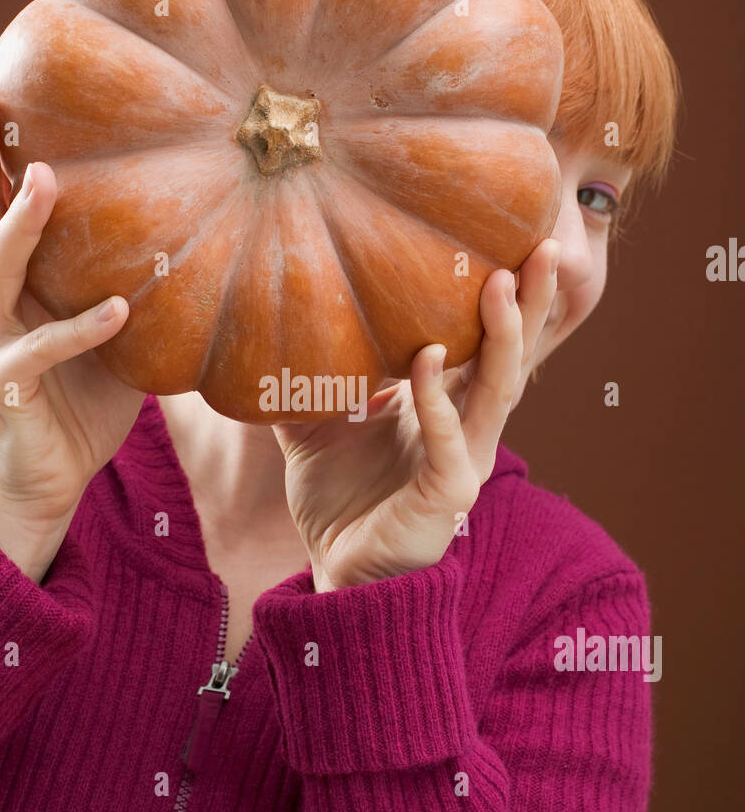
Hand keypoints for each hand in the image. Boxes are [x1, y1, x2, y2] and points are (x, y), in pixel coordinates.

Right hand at [0, 91, 142, 577]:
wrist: (50, 483)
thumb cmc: (82, 407)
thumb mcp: (115, 342)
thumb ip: (132, 294)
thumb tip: (204, 250)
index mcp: (15, 290)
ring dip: (21, 224)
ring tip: (43, 177)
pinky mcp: (6, 386)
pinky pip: (45, 348)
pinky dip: (81, 327)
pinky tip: (119, 309)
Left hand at [271, 239, 561, 590]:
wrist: (337, 572)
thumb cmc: (338, 501)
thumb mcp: (312, 426)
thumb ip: (305, 379)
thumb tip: (266, 325)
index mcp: (445, 406)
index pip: (484, 342)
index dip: (506, 297)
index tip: (512, 239)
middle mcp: (467, 428)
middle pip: (511, 355)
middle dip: (533, 302)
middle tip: (544, 245)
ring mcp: (465, 460)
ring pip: (498, 390)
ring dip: (504, 335)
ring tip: (503, 281)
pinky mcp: (449, 494)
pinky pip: (450, 440)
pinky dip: (438, 399)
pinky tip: (426, 359)